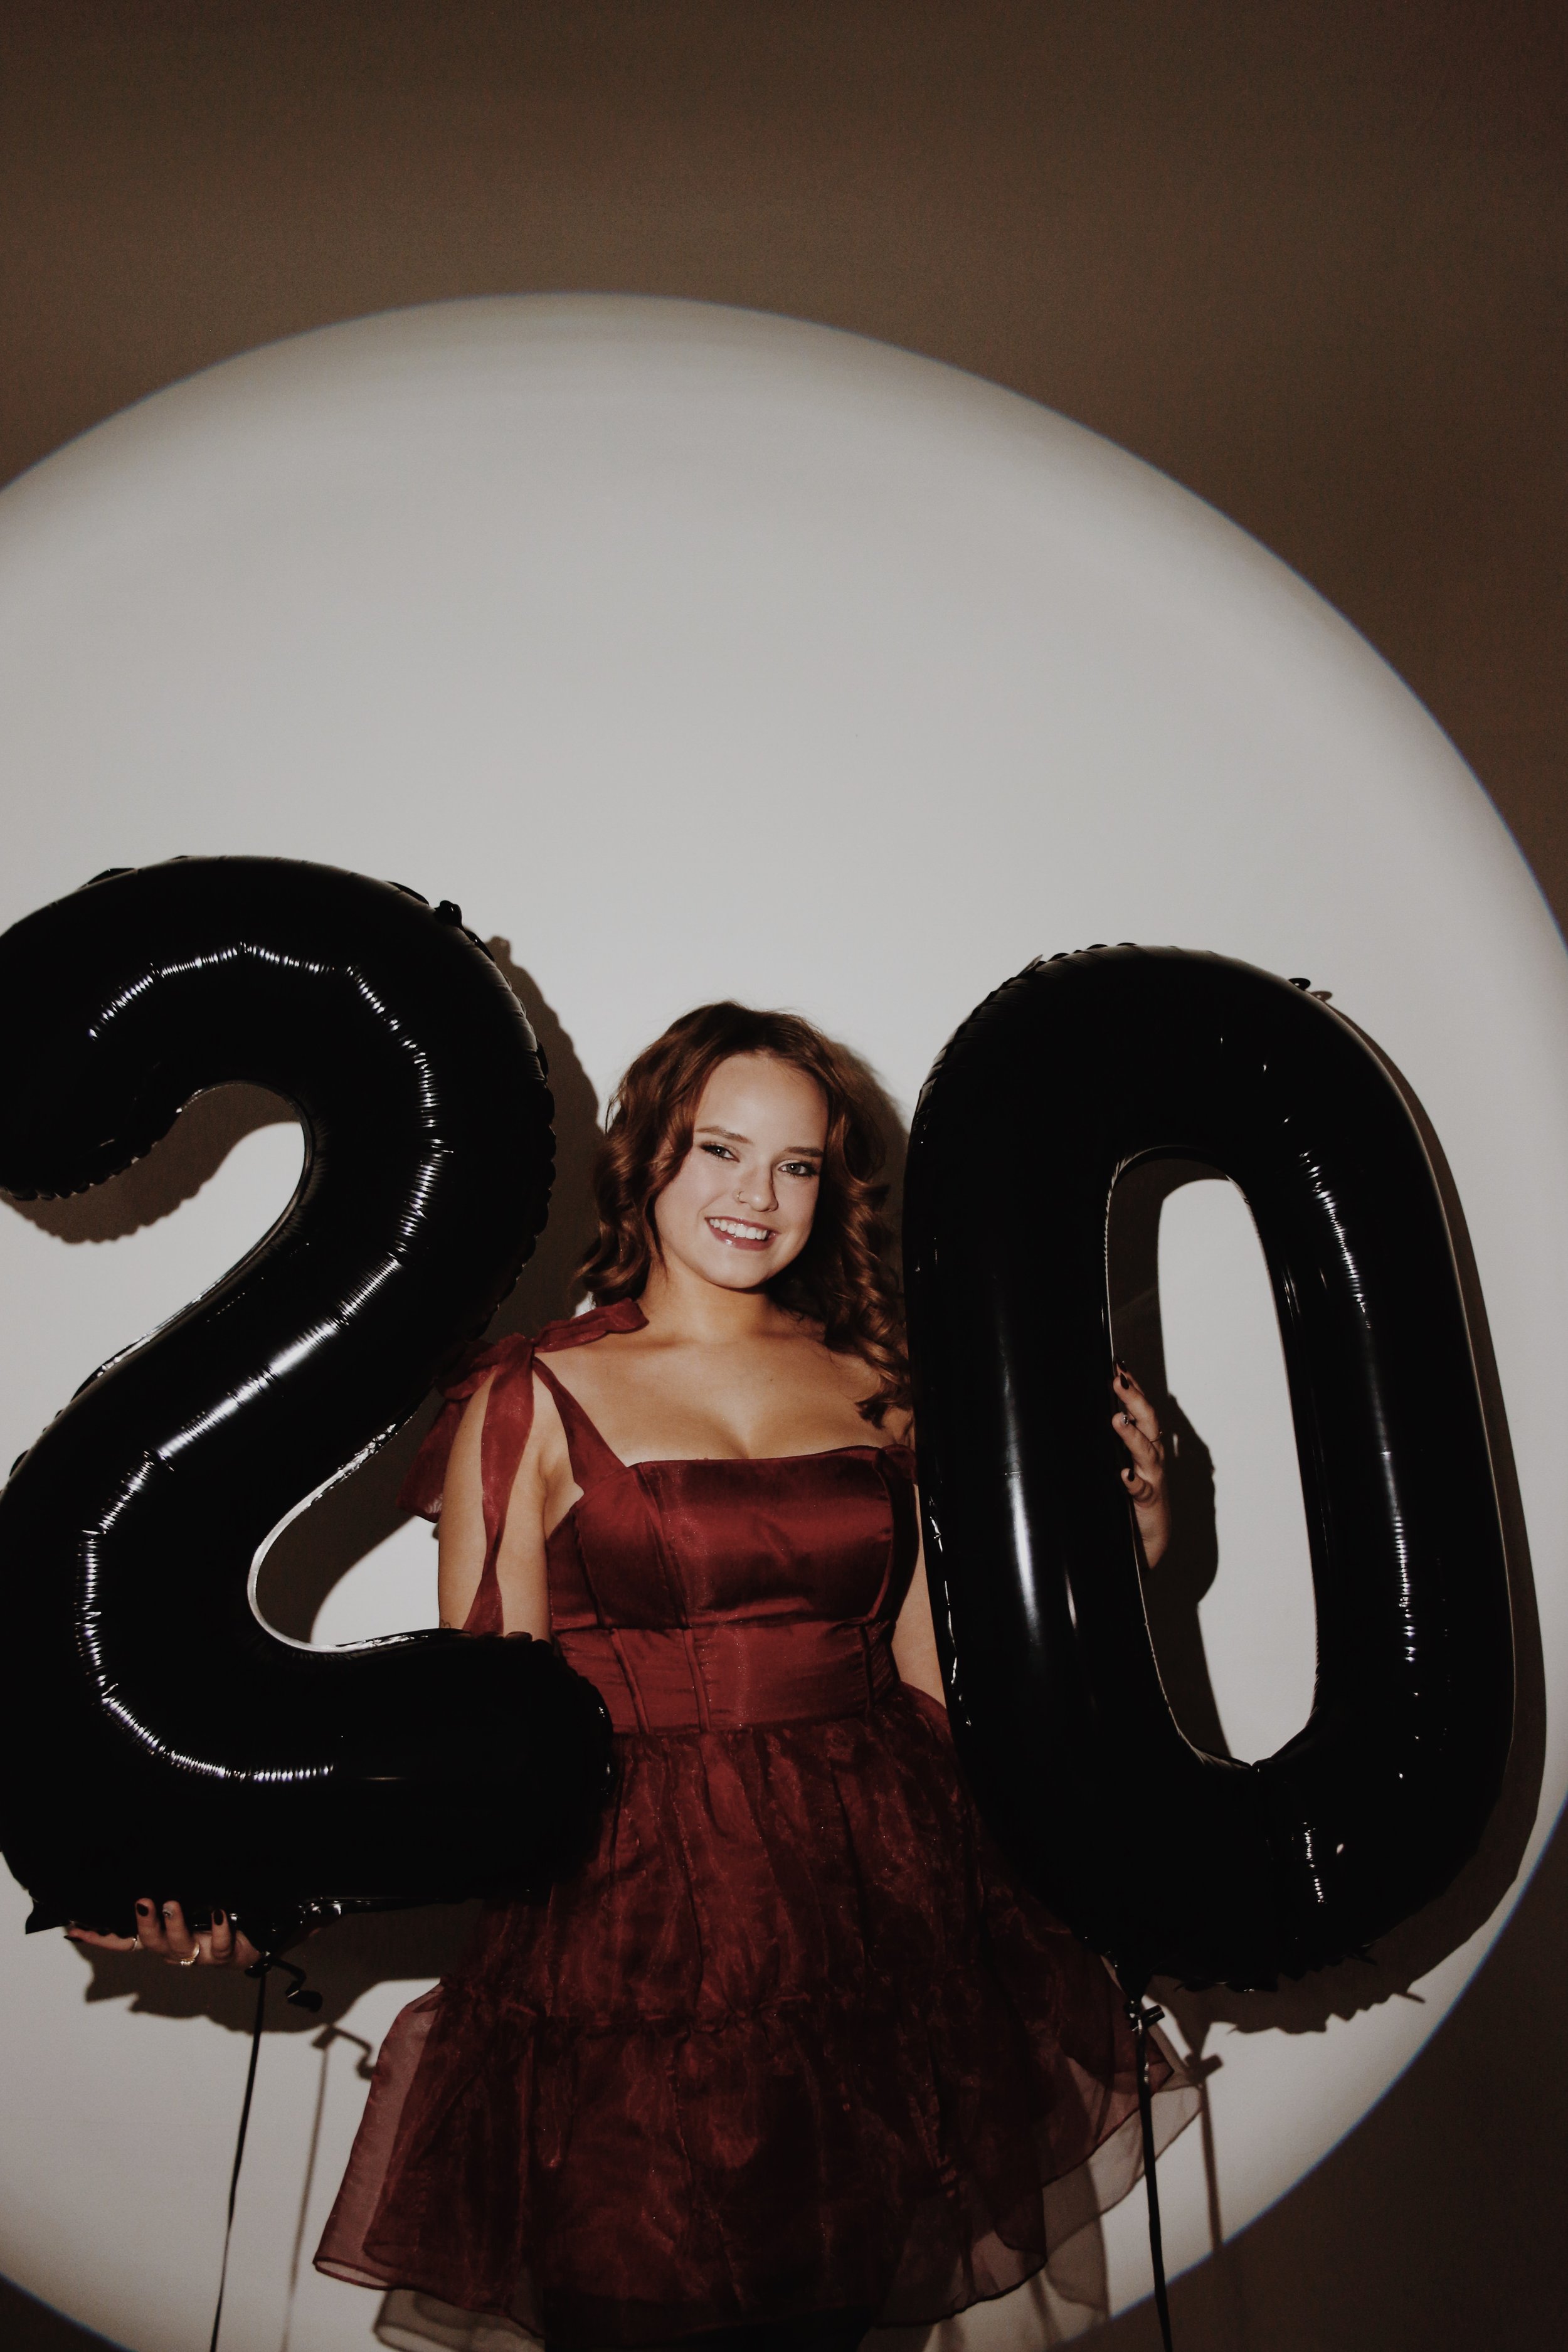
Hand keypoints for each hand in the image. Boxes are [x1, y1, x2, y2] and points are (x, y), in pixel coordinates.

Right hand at [66, 1897, 260, 1970]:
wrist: (248, 1945)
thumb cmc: (209, 1924)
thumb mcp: (181, 1913)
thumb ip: (160, 1903)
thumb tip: (136, 1881)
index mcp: (159, 1940)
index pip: (124, 1942)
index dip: (99, 1938)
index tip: (76, 1928)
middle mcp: (173, 1949)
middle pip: (151, 1942)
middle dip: (145, 1923)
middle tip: (143, 1901)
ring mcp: (197, 1953)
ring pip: (181, 1945)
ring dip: (175, 1924)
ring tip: (173, 1904)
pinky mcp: (222, 1954)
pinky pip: (219, 1944)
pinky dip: (219, 1928)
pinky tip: (219, 1912)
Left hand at [1112, 1362, 1168, 1568]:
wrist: (1150, 1537)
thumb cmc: (1134, 1495)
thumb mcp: (1124, 1460)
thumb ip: (1116, 1438)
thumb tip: (1098, 1412)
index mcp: (1146, 1442)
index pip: (1141, 1408)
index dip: (1133, 1386)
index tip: (1119, 1365)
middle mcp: (1152, 1455)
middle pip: (1148, 1421)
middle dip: (1133, 1399)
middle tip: (1117, 1380)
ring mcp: (1151, 1477)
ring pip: (1145, 1451)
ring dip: (1131, 1435)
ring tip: (1118, 1421)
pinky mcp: (1148, 1500)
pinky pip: (1142, 1489)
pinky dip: (1133, 1481)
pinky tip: (1124, 1474)